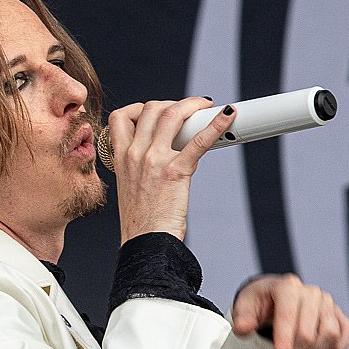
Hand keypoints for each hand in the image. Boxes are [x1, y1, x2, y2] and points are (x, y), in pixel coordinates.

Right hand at [107, 98, 234, 242]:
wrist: (146, 244)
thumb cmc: (142, 222)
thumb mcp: (130, 185)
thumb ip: (141, 165)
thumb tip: (164, 151)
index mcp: (121, 158)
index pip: (120, 117)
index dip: (139, 108)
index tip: (155, 111)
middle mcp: (135, 155)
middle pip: (151, 109)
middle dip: (172, 104)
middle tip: (187, 111)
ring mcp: (154, 161)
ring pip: (172, 115)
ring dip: (192, 105)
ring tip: (205, 107)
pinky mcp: (176, 172)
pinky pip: (199, 141)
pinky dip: (216, 125)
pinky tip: (227, 117)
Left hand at [231, 274, 348, 348]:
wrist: (276, 297)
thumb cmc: (262, 302)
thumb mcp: (245, 306)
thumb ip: (242, 318)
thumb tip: (243, 328)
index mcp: (287, 286)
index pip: (288, 316)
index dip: (285, 341)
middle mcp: (311, 293)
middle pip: (308, 332)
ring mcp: (328, 304)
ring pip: (329, 336)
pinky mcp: (340, 316)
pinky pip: (346, 336)